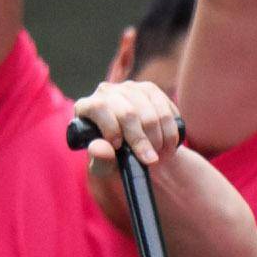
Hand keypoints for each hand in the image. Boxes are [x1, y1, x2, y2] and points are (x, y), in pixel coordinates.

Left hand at [71, 79, 186, 166]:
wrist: (137, 154)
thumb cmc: (114, 160)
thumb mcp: (104, 168)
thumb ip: (99, 160)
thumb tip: (101, 148)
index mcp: (86, 107)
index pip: (99, 108)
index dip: (112, 128)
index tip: (119, 147)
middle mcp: (107, 92)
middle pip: (128, 113)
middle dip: (141, 140)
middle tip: (149, 160)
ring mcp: (130, 88)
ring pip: (151, 113)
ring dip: (159, 139)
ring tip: (158, 154)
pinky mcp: (151, 90)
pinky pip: (167, 110)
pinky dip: (170, 132)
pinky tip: (167, 144)